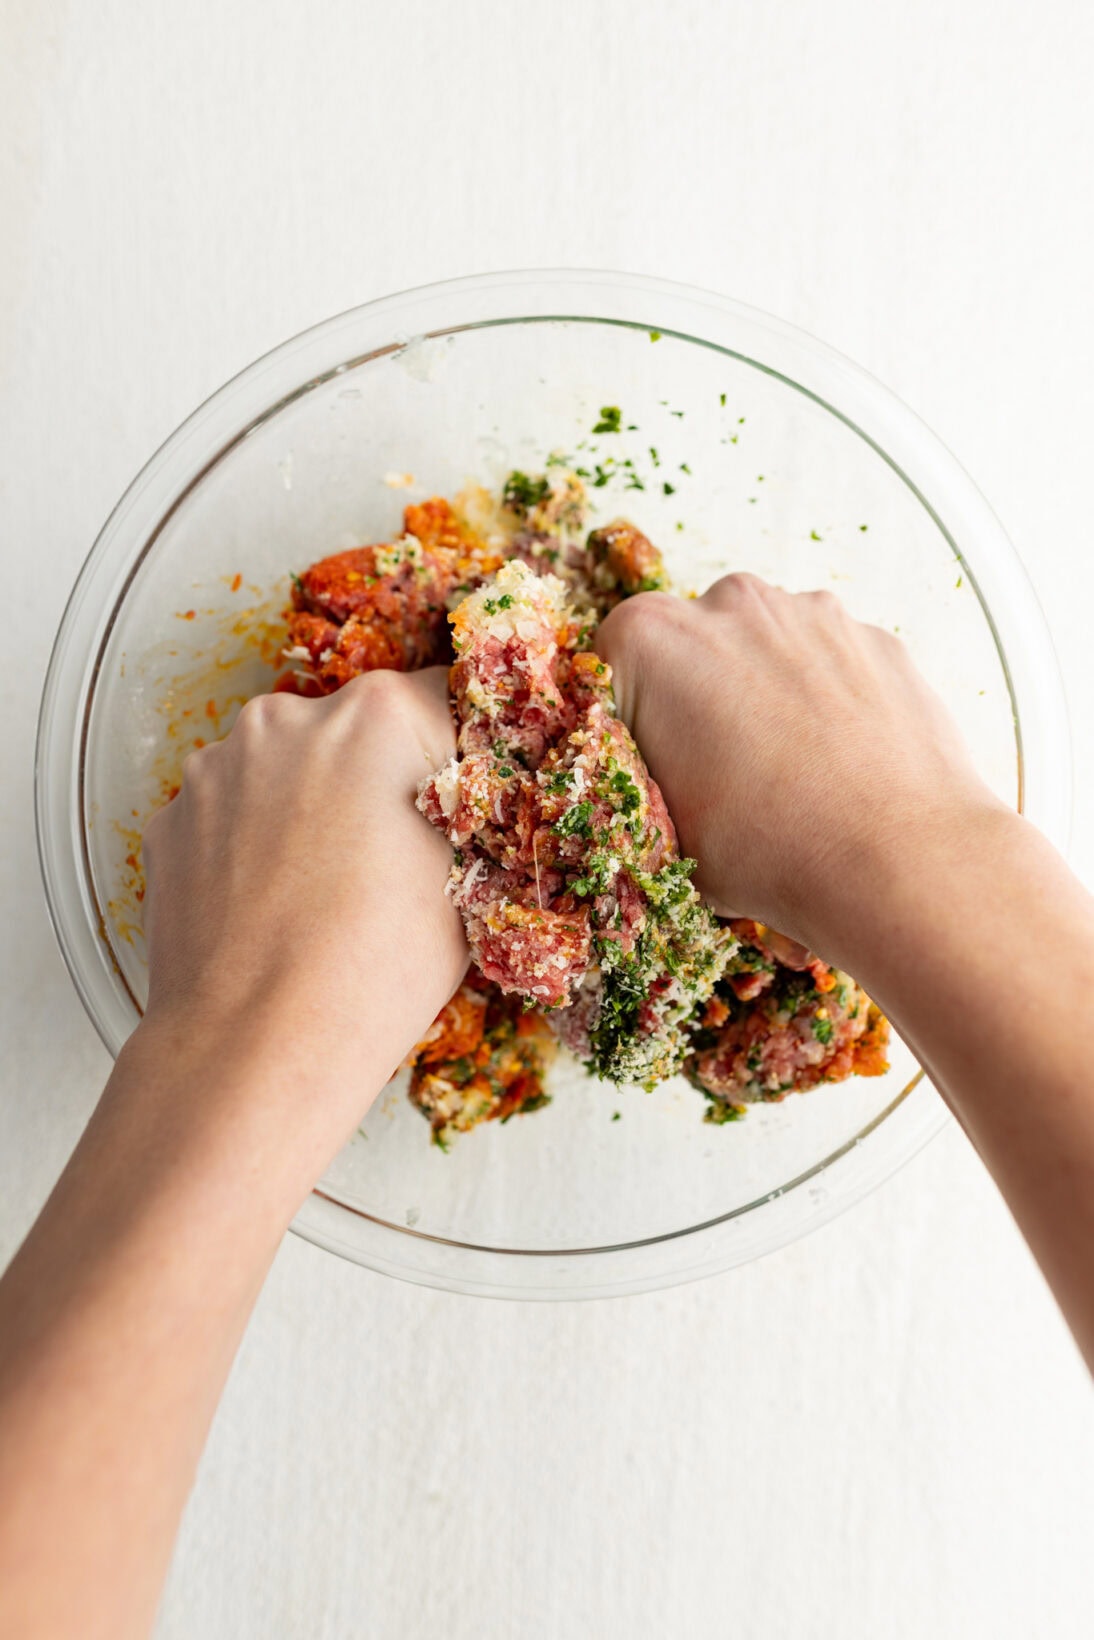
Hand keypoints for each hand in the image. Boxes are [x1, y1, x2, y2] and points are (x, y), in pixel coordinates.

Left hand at [140, 667, 465, 1126]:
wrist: (258, 1042)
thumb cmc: (377, 967)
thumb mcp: (469, 883)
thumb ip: (471, 813)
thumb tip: (480, 797)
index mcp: (378, 718)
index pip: (440, 698)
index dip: (460, 750)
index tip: (465, 794)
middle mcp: (290, 720)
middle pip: (355, 729)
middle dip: (378, 777)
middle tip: (397, 856)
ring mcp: (219, 767)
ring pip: (287, 768)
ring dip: (311, 806)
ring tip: (330, 889)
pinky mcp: (173, 817)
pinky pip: (232, 810)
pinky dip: (254, 842)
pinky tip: (277, 902)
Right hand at [596, 574, 1003, 950]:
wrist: (898, 861)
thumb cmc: (767, 850)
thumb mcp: (662, 829)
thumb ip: (640, 775)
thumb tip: (641, 771)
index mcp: (654, 639)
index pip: (613, 663)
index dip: (627, 717)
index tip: (649, 761)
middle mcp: (732, 603)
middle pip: (693, 644)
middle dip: (698, 696)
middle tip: (719, 773)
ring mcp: (813, 613)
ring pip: (768, 648)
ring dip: (766, 695)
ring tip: (789, 775)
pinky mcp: (876, 639)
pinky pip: (832, 663)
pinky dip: (828, 702)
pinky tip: (838, 766)